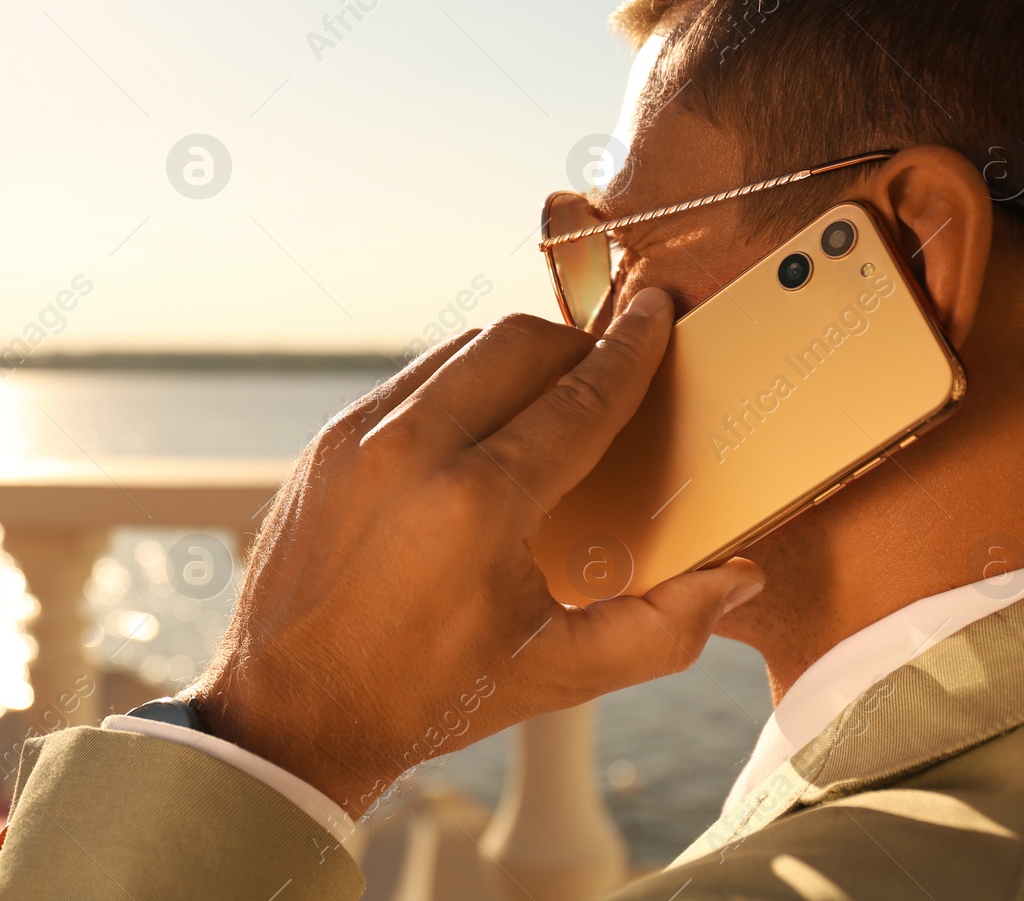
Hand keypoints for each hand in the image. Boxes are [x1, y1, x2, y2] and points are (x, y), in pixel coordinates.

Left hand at [185, 288, 764, 815]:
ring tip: (545, 402)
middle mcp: (412, 450)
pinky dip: (456, 385)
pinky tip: (476, 430)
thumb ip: (660, 630)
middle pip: (518, 344)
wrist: (289, 715)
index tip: (657, 309)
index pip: (579, 396)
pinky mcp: (326, 444)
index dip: (631, 349)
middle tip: (606, 374)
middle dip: (575, 345)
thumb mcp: (555, 675)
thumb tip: (734, 579)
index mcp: (479, 503)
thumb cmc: (425, 700)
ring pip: (458, 350)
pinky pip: (408, 380)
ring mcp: (358, 439)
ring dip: (513, 360)